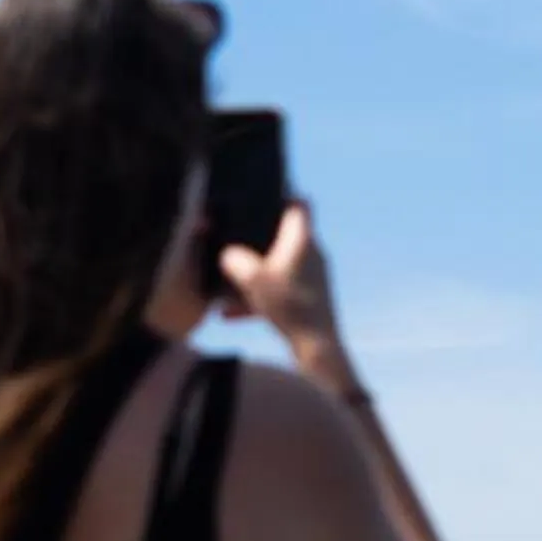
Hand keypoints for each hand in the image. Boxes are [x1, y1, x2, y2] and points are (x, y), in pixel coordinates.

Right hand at [219, 199, 345, 368]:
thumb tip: (227, 253)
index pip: (300, 204)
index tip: (263, 196)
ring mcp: (312, 277)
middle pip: (283, 236)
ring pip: (277, 267)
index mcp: (302, 239)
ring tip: (224, 285)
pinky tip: (228, 315)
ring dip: (252, 275)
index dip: (284, 194)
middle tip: (234, 240)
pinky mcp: (309, 299)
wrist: (316, 346)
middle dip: (257, 239)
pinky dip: (256, 299)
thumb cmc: (288, 306)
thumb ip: (235, 259)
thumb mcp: (252, 278)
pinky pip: (278, 292)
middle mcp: (311, 254)